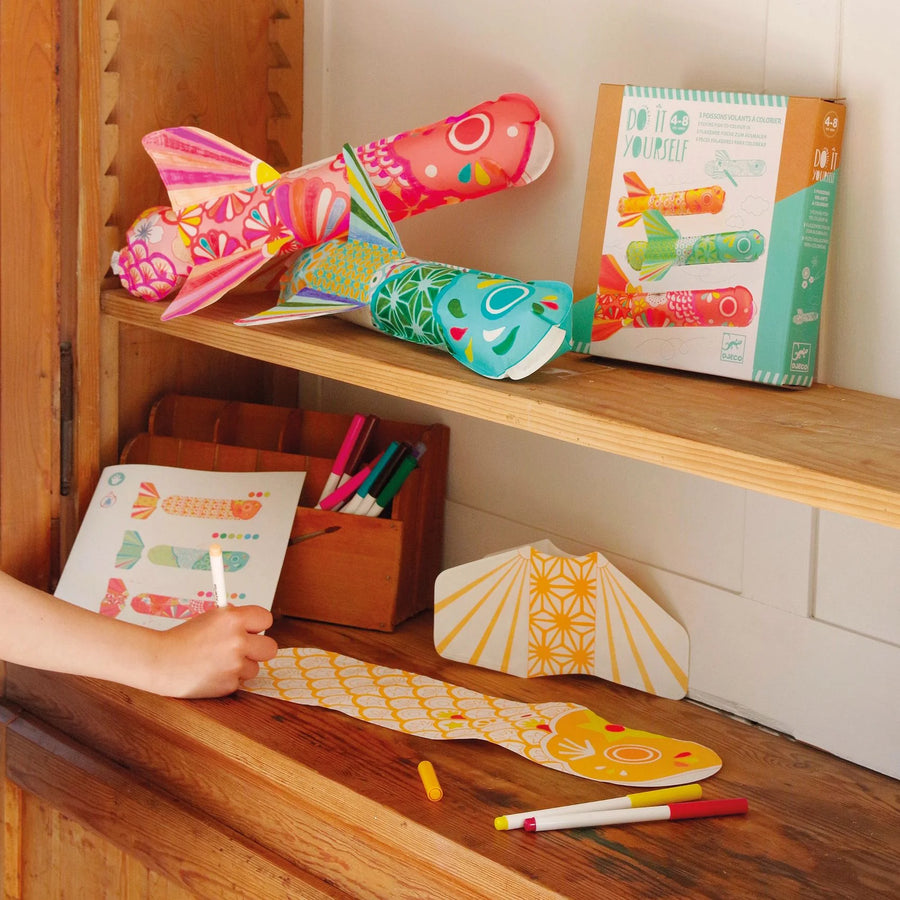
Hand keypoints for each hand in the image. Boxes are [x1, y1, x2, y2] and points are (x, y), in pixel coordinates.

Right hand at [149, 605, 277, 697]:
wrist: (159, 661)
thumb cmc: (181, 639)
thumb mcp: (209, 618)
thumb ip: (233, 620)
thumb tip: (251, 623)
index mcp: (233, 619)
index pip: (266, 619)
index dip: (258, 625)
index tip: (253, 630)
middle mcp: (237, 641)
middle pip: (271, 647)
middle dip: (258, 649)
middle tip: (244, 649)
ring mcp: (234, 664)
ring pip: (255, 667)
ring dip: (241, 666)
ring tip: (218, 662)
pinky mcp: (229, 685)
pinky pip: (239, 682)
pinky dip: (228, 679)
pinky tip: (211, 673)